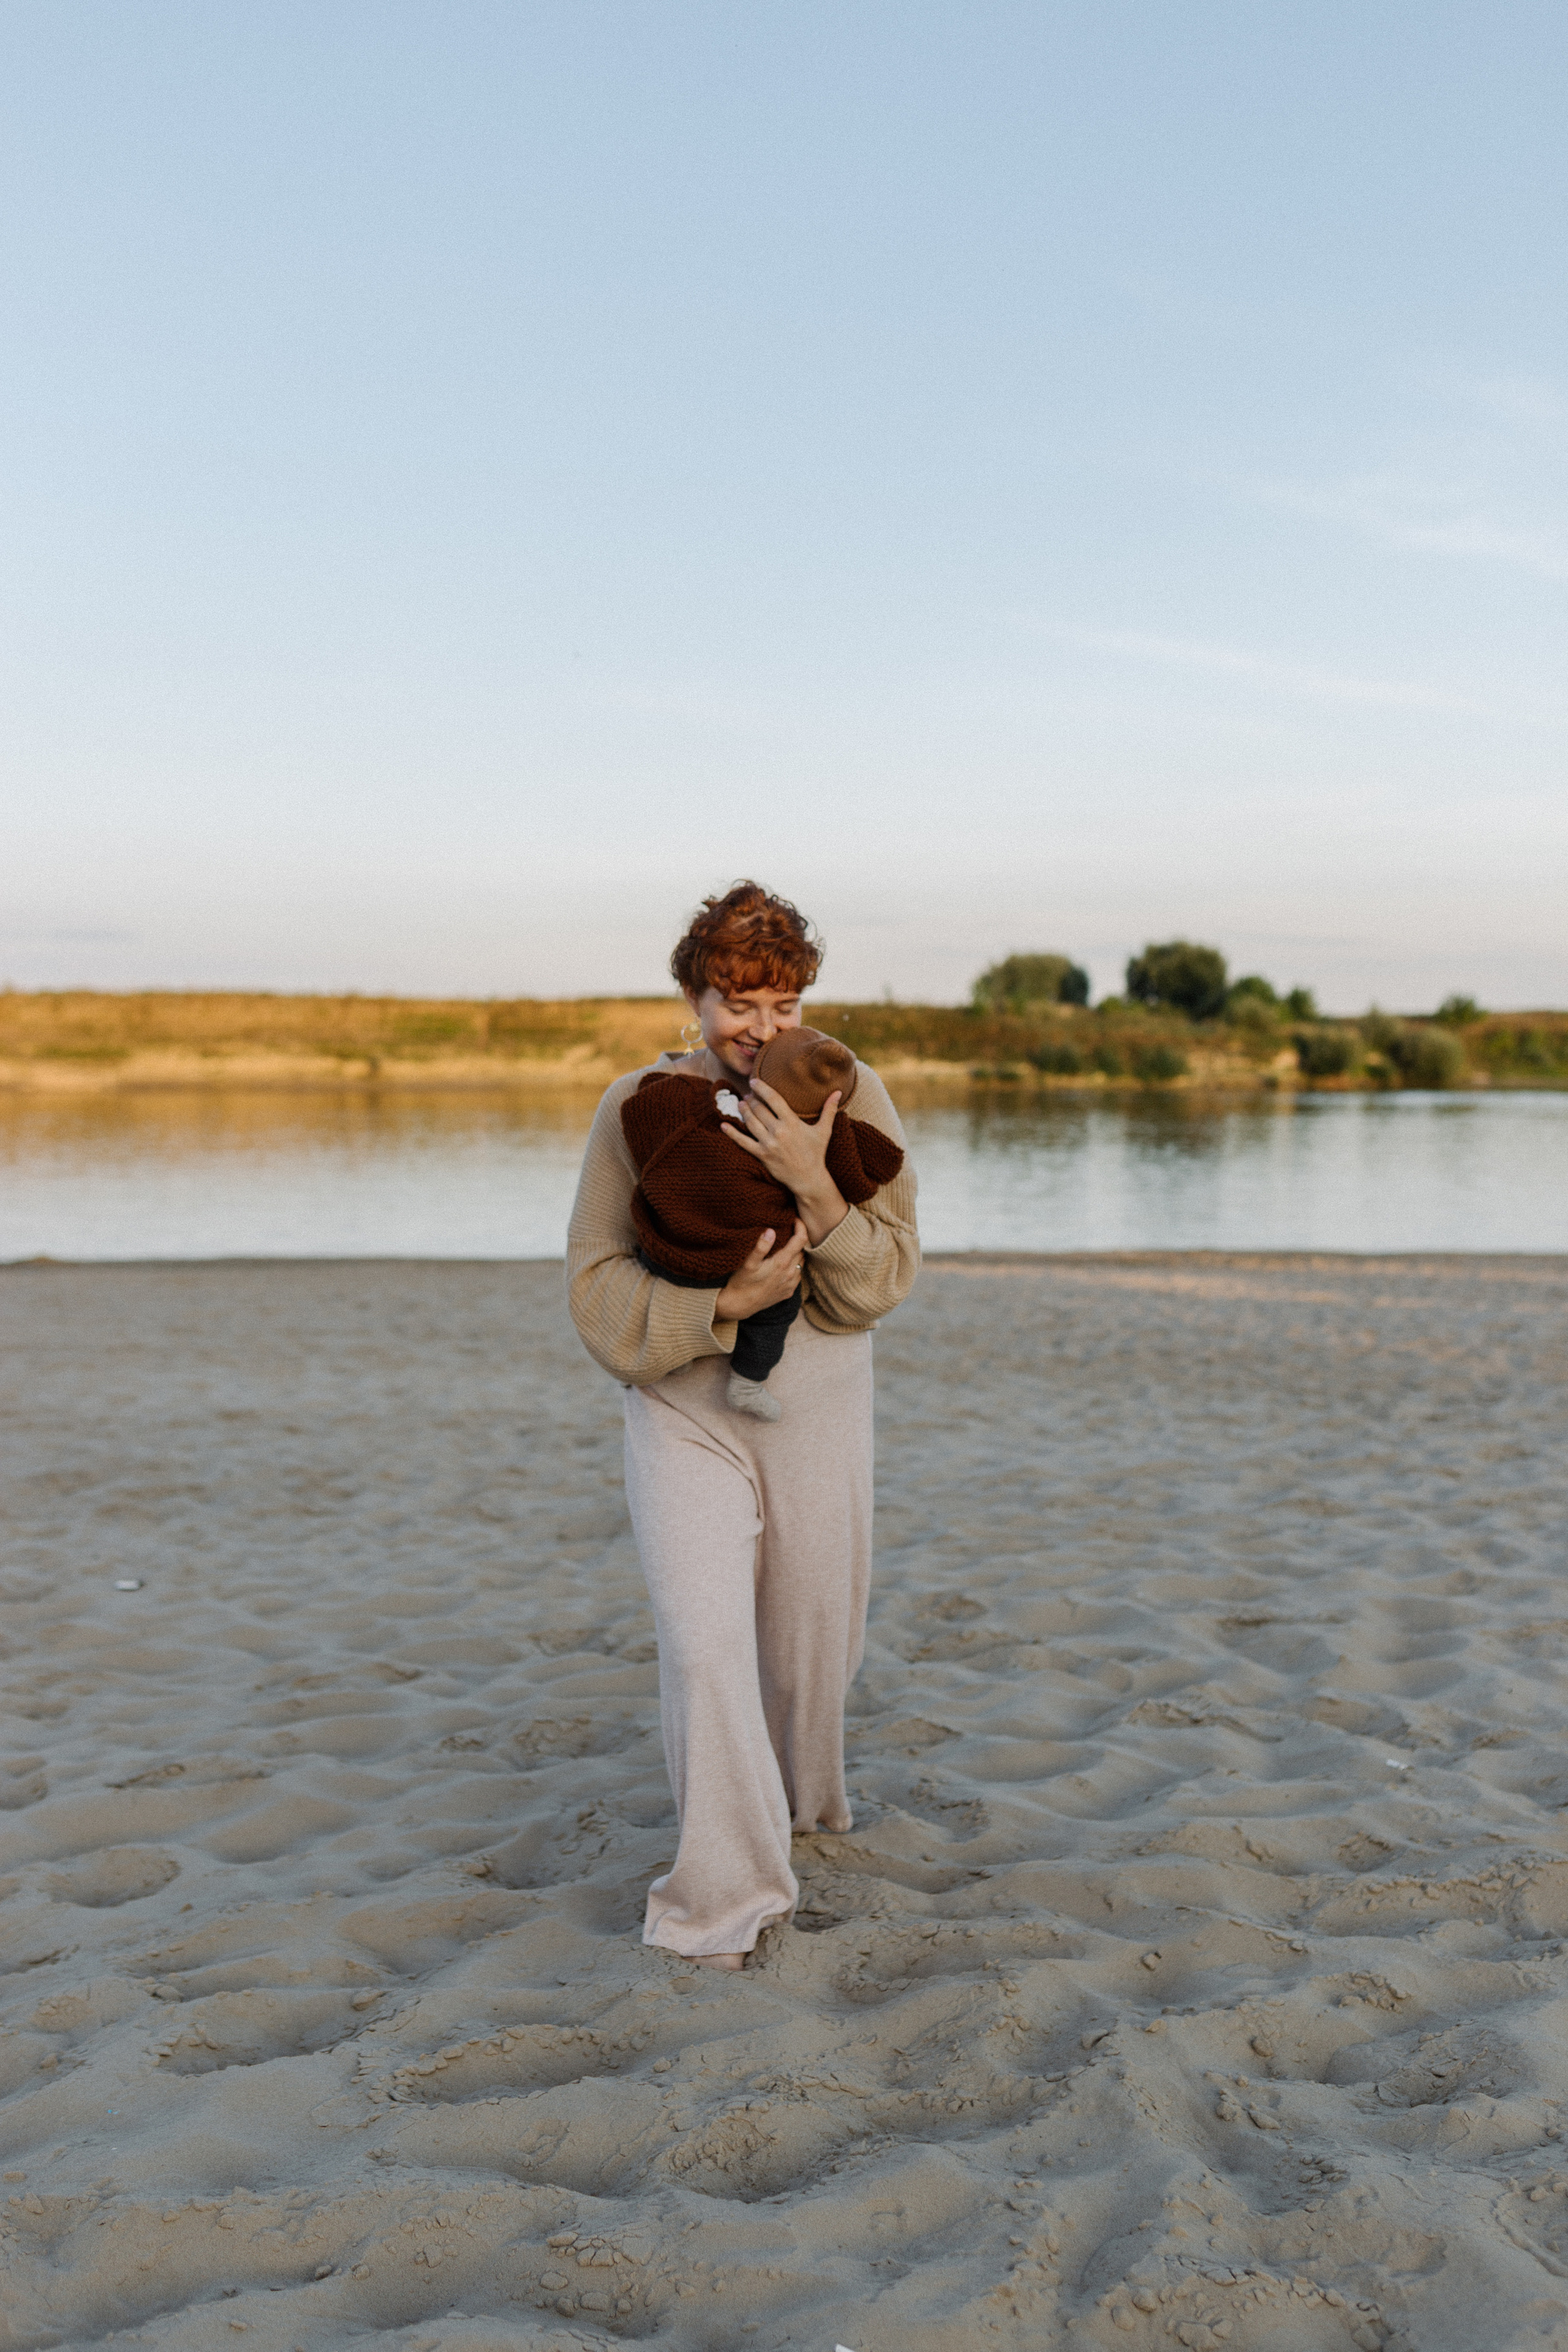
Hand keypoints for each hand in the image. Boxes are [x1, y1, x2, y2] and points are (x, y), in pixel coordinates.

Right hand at [714, 1221, 807, 1320]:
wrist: (740, 1305)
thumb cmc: (742, 1282)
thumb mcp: (748, 1263)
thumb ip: (761, 1246)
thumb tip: (771, 1230)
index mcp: (782, 1263)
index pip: (801, 1240)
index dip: (801, 1227)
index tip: (795, 1219)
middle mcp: (790, 1274)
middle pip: (802, 1250)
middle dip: (797, 1239)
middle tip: (788, 1231)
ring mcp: (791, 1284)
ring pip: (801, 1263)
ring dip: (796, 1253)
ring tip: (786, 1246)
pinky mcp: (788, 1292)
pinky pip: (797, 1275)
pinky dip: (794, 1266)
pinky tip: (784, 1264)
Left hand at [720, 1080, 849, 1246]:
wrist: (809, 1179)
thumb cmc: (816, 1154)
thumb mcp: (824, 1131)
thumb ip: (829, 1110)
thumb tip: (839, 1091)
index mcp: (792, 1122)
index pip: (773, 1099)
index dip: (761, 1088)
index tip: (753, 1081)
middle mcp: (778, 1131)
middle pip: (759, 1109)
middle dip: (751, 1099)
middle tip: (748, 1094)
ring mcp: (768, 1144)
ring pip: (750, 1122)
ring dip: (743, 1111)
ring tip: (740, 1103)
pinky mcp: (761, 1155)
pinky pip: (742, 1142)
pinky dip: (732, 1133)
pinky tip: (723, 1125)